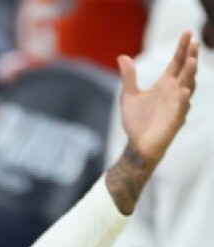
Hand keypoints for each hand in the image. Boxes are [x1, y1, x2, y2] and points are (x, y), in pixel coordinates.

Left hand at [118, 31, 197, 165]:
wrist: (136, 145)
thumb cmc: (136, 120)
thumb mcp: (129, 96)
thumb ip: (129, 77)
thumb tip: (122, 57)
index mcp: (166, 84)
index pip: (177, 62)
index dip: (182, 48)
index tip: (188, 32)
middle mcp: (174, 92)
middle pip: (186, 71)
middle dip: (190, 57)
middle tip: (193, 43)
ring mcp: (177, 105)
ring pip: (188, 87)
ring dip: (190, 75)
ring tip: (191, 61)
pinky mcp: (175, 121)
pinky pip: (181, 109)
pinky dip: (183, 100)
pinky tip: (184, 91)